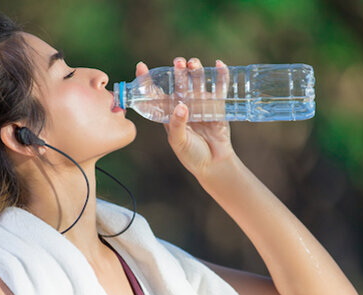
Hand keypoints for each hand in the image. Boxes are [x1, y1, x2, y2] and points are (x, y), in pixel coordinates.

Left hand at [135, 57, 236, 178]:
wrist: (213, 164)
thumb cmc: (191, 155)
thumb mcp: (179, 142)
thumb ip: (177, 125)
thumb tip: (181, 106)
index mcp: (169, 113)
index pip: (156, 93)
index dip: (148, 80)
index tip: (141, 67)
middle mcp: (184, 104)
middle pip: (180, 83)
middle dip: (178, 71)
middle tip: (178, 63)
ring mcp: (201, 103)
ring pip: (198, 81)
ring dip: (196, 70)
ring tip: (193, 63)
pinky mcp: (217, 106)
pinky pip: (219, 88)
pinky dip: (220, 75)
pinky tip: (219, 65)